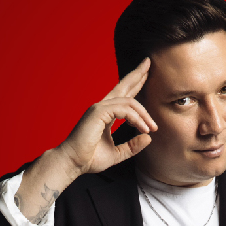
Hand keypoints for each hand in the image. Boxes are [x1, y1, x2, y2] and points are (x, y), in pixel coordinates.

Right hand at [56, 57, 157, 175]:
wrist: (73, 163)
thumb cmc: (89, 158)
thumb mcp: (117, 153)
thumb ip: (132, 146)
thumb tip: (148, 138)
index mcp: (105, 114)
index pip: (123, 95)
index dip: (135, 83)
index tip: (147, 75)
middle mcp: (102, 107)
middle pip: (123, 85)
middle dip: (137, 74)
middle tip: (149, 63)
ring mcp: (99, 108)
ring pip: (129, 101)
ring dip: (144, 114)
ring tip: (152, 127)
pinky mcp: (98, 112)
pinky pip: (124, 110)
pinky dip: (136, 119)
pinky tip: (143, 128)